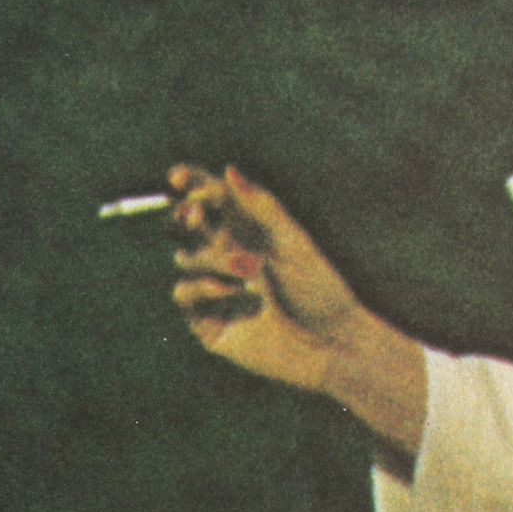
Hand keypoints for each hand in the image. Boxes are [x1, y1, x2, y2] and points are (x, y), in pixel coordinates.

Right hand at [168, 165, 428, 452]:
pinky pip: (183, 294)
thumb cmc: (320, 288)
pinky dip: (204, 286)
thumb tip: (227, 169)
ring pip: (184, 257)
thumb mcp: (293, 241)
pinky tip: (234, 289)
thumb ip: (262, 207)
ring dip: (213, 257)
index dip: (187, 184)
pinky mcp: (206, 321)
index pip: (203, 198)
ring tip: (251, 268)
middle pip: (181, 225)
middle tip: (198, 214)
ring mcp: (212, 287)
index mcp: (243, 230)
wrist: (331, 342)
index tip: (181, 178)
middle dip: (184, 215)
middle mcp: (222, 255)